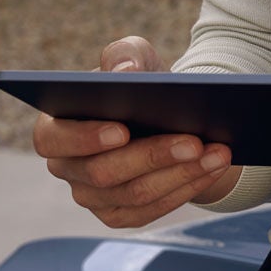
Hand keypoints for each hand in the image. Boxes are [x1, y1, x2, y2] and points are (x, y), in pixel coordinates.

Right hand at [32, 34, 242, 226]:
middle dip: (153, 156)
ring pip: (135, 193)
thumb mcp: (135, 58)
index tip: (122, 130)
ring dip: (181, 173)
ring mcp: (92, 197)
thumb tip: (125, 70)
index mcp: (56, 127)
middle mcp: (67, 168)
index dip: (84, 138)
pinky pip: (152, 210)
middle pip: (103, 172)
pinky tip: (212, 169)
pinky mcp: (120, 215)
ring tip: (217, 153)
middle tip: (193, 141)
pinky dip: (187, 188)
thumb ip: (124, 55)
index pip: (53, 139)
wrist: (167, 116)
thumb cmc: (141, 85)